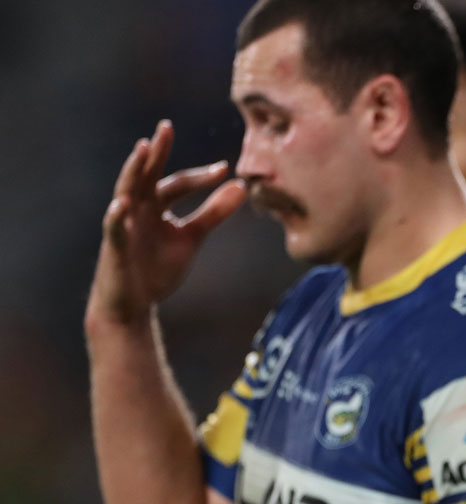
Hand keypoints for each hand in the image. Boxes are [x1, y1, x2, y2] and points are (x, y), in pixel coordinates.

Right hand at [90, 120, 246, 325]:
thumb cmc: (157, 267)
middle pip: (147, 175)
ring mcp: (124, 225)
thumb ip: (213, 213)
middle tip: (167, 127)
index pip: (179, 183)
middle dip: (157, 151)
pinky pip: (114, 228)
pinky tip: (122, 203)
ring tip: (143, 149)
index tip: (225, 170)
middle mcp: (138, 208)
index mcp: (156, 205)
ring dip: (133, 170)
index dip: (201, 177)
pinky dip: (117, 215)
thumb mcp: (192, 238)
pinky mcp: (114, 246)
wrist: (134, 303)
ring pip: (126, 191)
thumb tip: (241, 186)